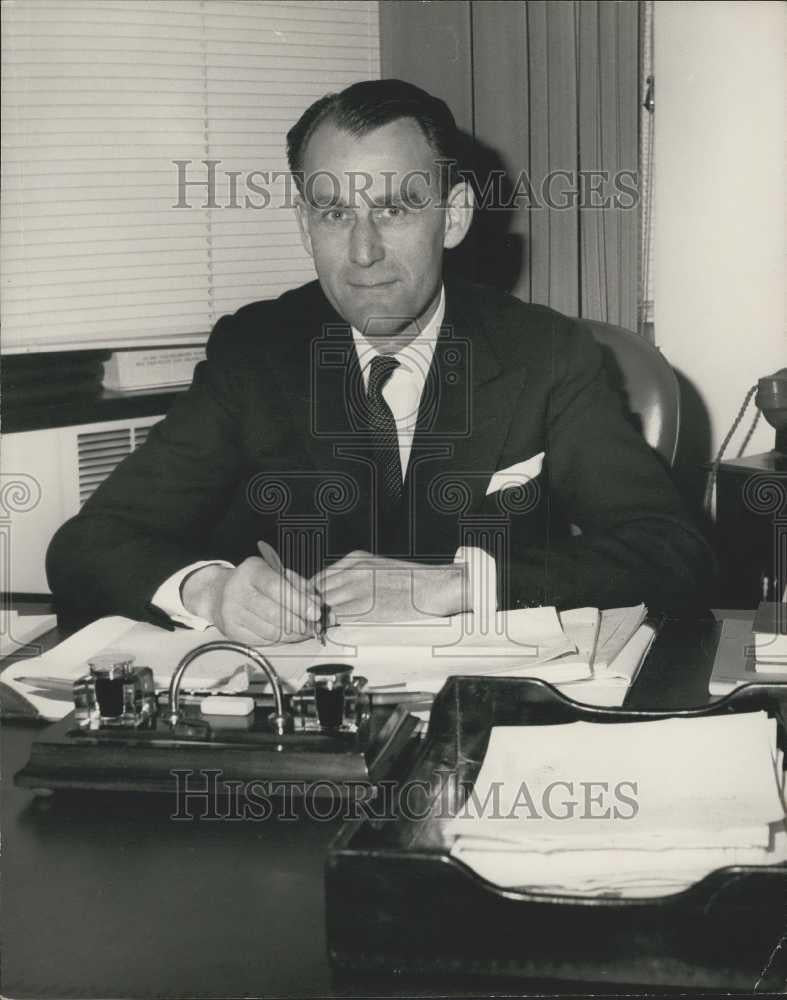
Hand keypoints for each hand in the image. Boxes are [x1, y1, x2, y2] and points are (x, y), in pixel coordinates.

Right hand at [181, 559, 320, 644]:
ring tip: (304, 631)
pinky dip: (279, 640)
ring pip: (270, 631)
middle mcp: (237, 590)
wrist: (217, 592)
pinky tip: (286, 634)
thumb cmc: (254, 582)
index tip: (315, 613)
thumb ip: (297, 585)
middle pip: (274, 613)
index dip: (299, 602)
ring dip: (292, 635)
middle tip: (314, 627)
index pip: (277, 588)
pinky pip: (262, 641)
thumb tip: (315, 602)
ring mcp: (231, 612)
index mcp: (251, 571)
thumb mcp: (275, 572)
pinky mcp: (231, 630)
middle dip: (299, 623)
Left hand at [312, 551, 468, 623]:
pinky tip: (329, 632)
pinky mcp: (362, 607)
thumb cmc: (414, 582)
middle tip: (312, 621)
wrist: (435, 588)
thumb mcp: (380, 568)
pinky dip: (328, 626)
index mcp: (355, 559)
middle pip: (316, 591)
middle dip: (311, 607)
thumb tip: (341, 593)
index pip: (320, 577)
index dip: (312, 595)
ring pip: (321, 605)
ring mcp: (356, 588)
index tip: (312, 606)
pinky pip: (334, 618)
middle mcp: (352, 571)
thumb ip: (357, 576)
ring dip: (318, 618)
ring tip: (319, 629)